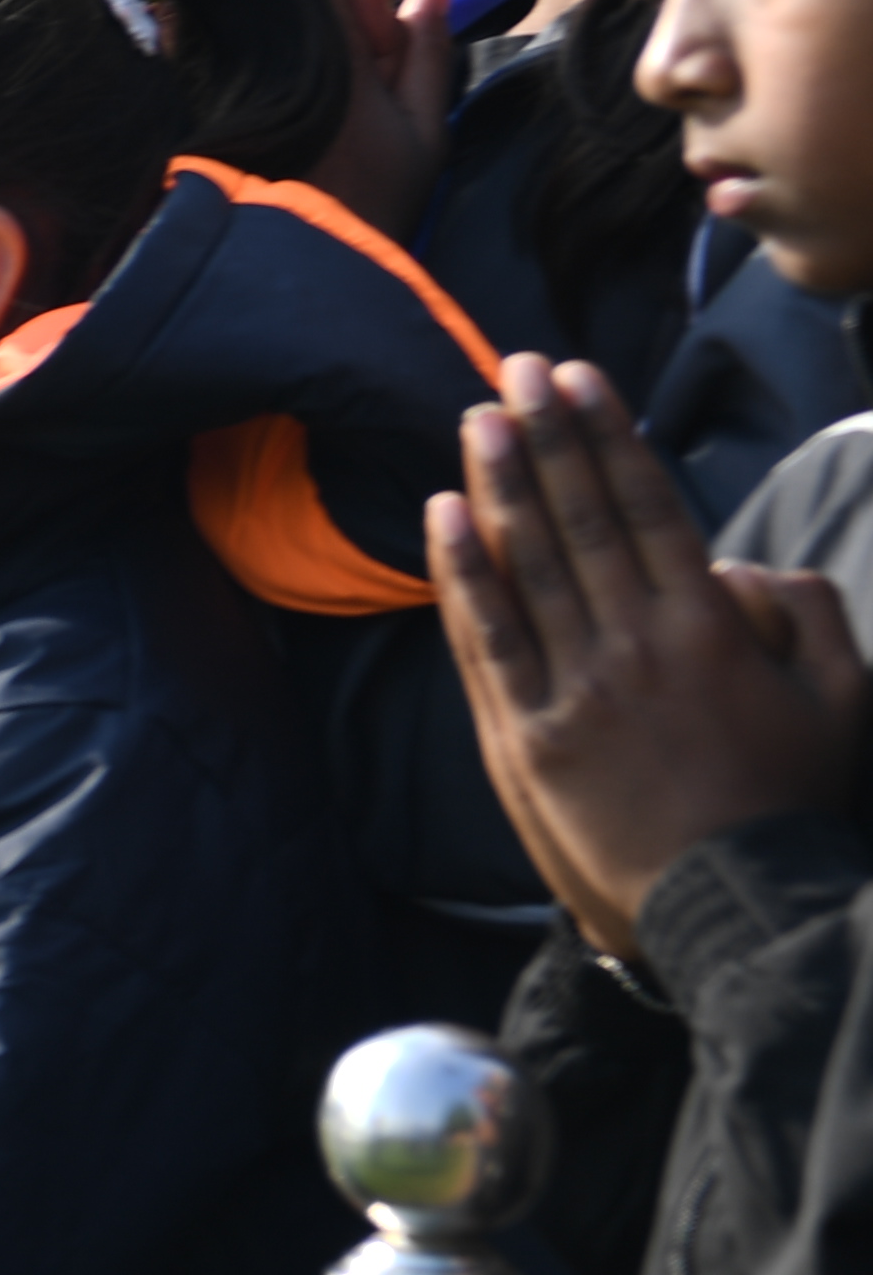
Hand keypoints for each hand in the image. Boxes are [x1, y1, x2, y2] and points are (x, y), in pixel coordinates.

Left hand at [431, 355, 865, 955]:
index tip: (578, 379)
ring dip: (499, 483)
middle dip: (547, 436)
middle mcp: (638, 643)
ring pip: (529, 564)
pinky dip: (462, 571)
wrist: (740, 906)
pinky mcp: (529, 734)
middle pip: (582, 518)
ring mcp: (578, 687)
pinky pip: (486, 637)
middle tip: (515, 368)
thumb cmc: (796, 803)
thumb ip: (807, 613)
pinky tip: (443, 513)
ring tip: (477, 415)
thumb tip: (737, 565)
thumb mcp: (843, 699)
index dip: (607, 435)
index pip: (648, 506)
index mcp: (712, 627)